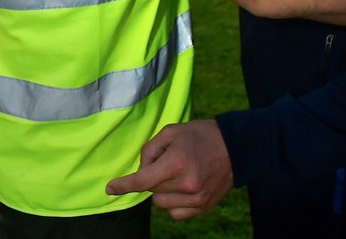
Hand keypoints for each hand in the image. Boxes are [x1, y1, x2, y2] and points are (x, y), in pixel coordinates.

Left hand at [105, 120, 232, 219]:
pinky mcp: (203, 207)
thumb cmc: (200, 135)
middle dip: (153, 176)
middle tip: (168, 161)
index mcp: (176, 163)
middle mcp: (186, 185)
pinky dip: (173, 203)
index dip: (123, 185)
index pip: (142, 181)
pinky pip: (175, 213)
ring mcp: (196, 199)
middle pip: (151, 189)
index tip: (110, 189)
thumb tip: (141, 170)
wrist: (236, 147)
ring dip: (162, 190)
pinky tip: (182, 188)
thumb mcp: (172, 131)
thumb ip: (150, 150)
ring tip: (177, 173)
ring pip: (161, 203)